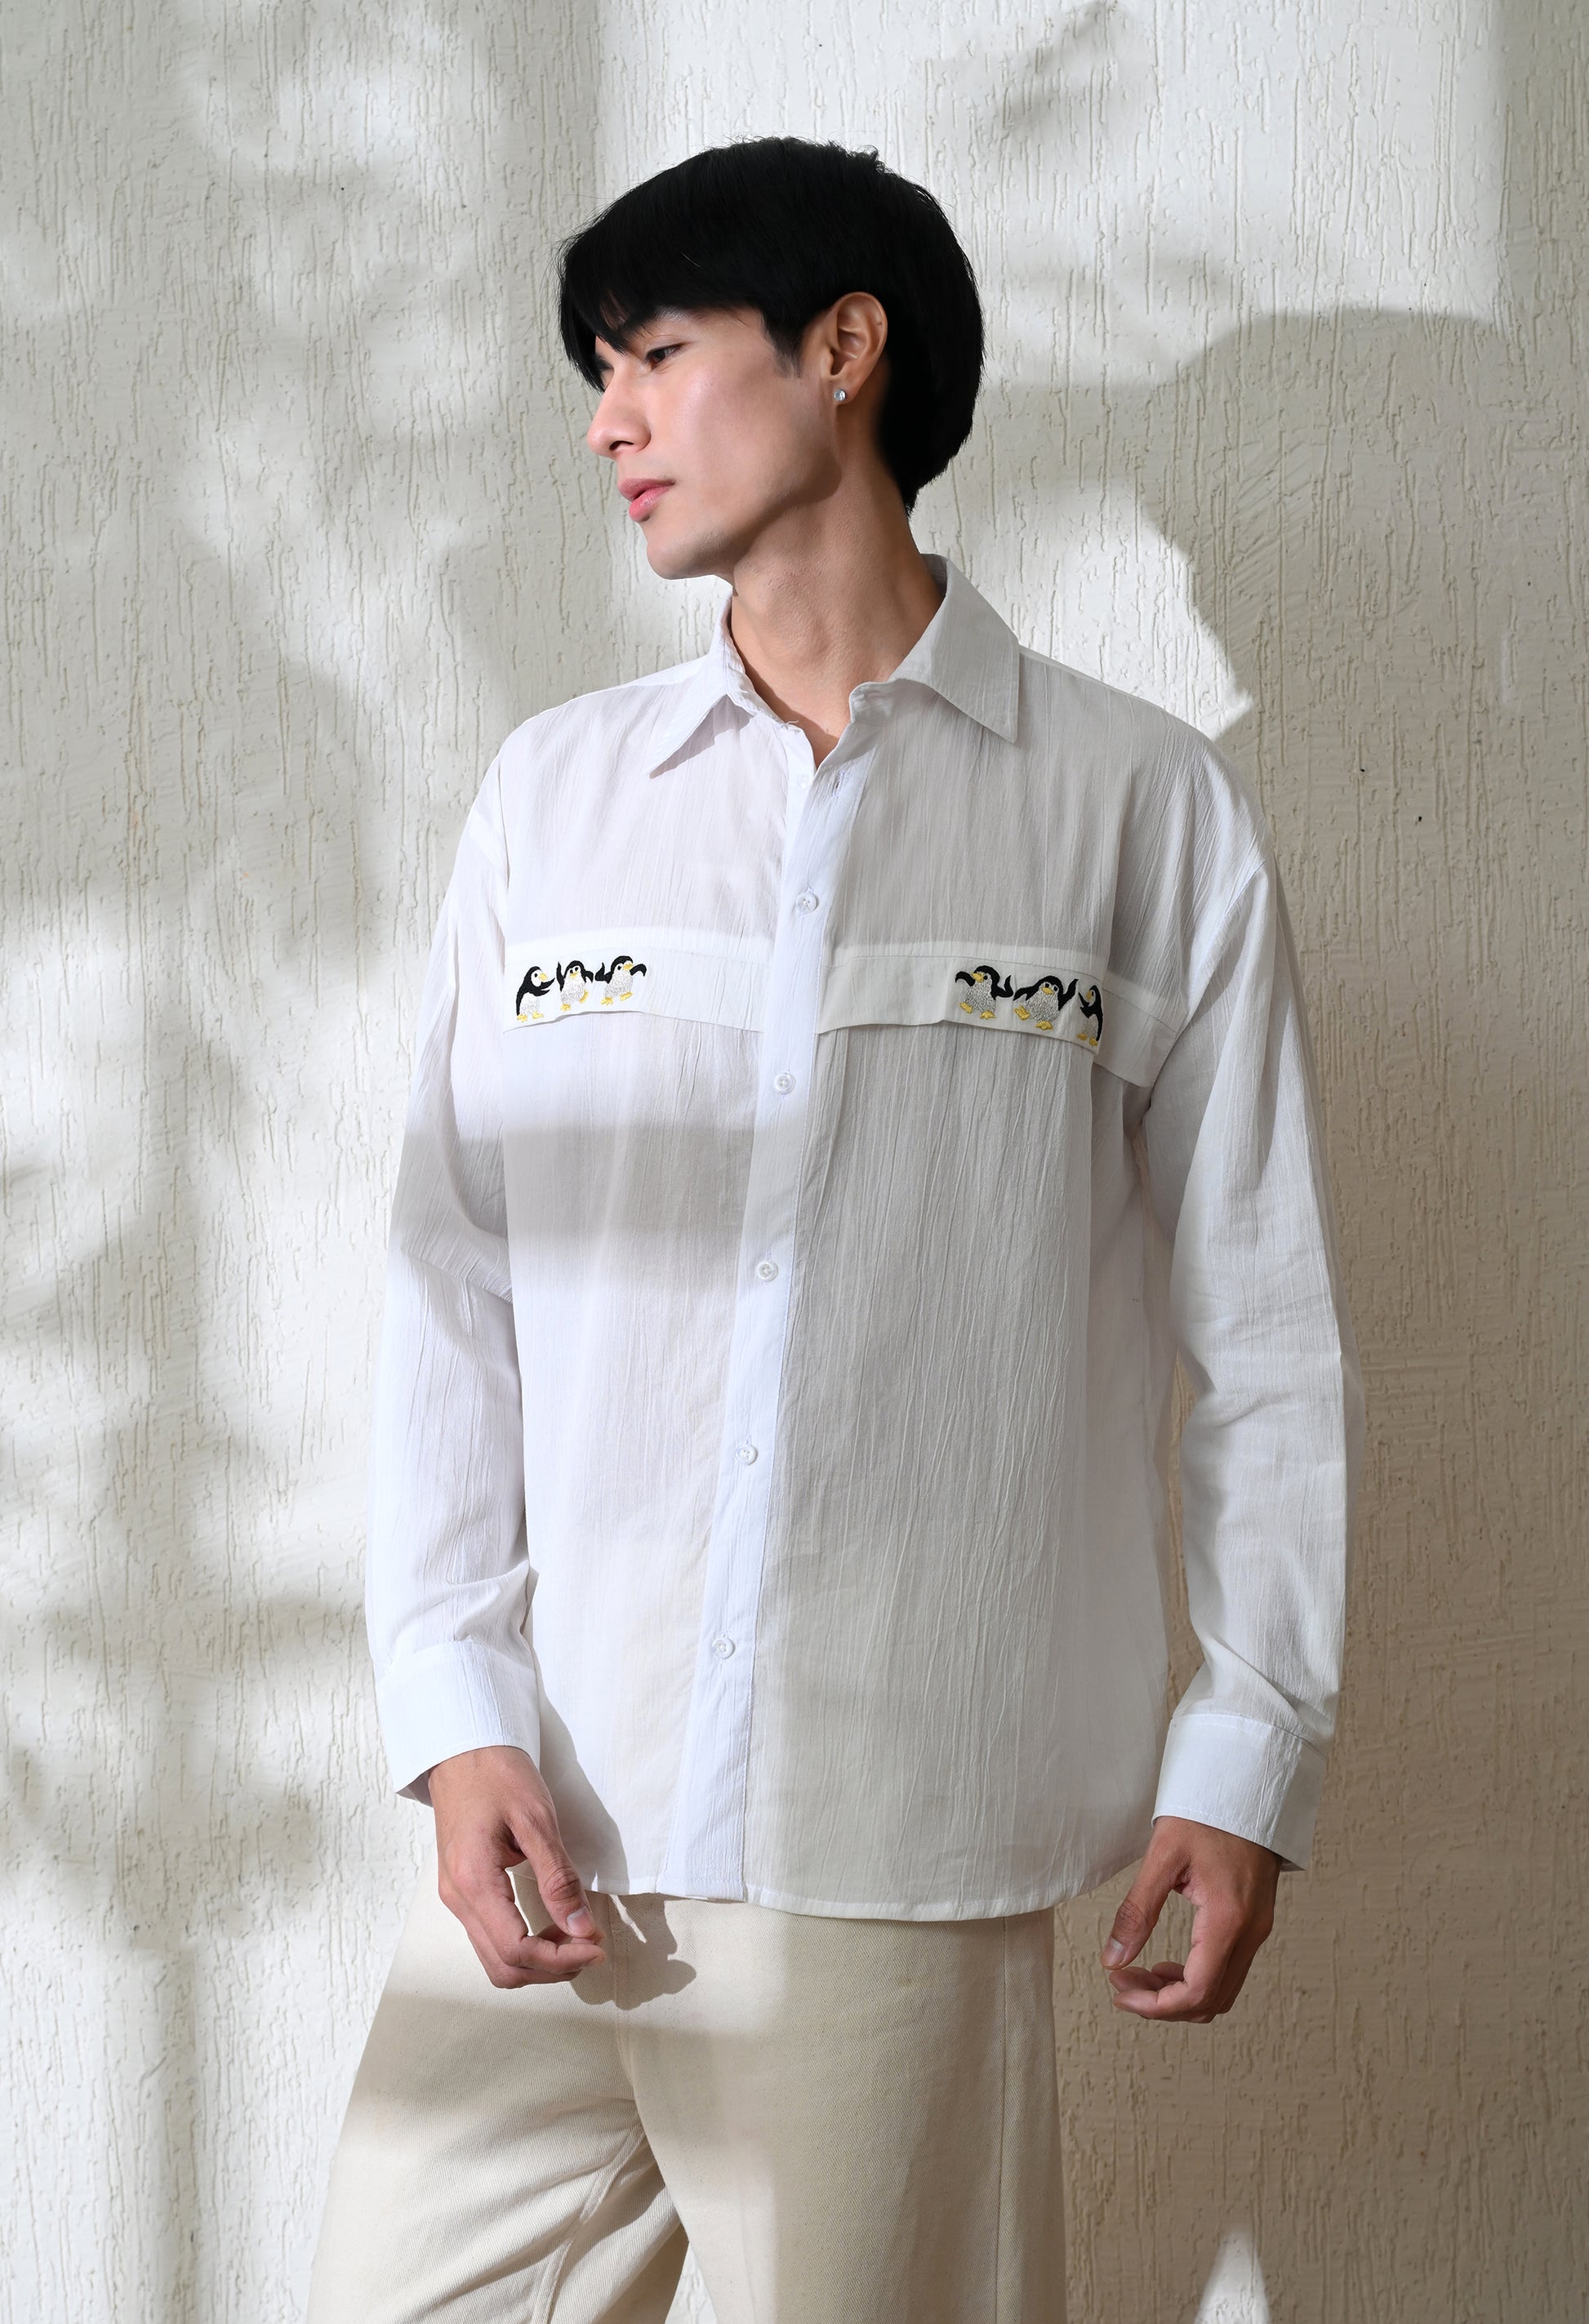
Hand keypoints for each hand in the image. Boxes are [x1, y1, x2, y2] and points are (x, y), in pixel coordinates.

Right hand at [428, 1744, 606, 1987]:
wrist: (462, 1748)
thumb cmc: (497, 1774)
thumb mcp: (537, 1819)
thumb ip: (558, 1878)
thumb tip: (582, 1927)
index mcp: (473, 1881)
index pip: (516, 1950)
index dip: (561, 1959)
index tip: (596, 1945)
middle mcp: (457, 1898)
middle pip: (504, 1967)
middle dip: (552, 1967)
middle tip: (591, 1945)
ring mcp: (455, 1897)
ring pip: (495, 1959)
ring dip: (538, 1960)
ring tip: (576, 1936)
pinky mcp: (461, 1890)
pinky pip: (490, 1938)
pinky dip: (523, 1944)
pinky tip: (551, 1925)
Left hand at [1100, 1815, 1279, 2022]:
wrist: (1248, 1783)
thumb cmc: (1206, 1812)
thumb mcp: (1163, 1856)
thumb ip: (1137, 1911)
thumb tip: (1113, 1960)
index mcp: (1228, 1919)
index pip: (1196, 1991)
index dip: (1155, 2006)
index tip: (1120, 1993)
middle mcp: (1250, 1932)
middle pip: (1211, 2001)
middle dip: (1163, 2003)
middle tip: (1123, 1983)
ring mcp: (1257, 1929)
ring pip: (1222, 1991)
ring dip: (1180, 1994)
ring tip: (1140, 1975)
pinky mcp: (1255, 1922)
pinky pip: (1229, 1970)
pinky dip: (1197, 1978)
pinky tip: (1169, 1963)